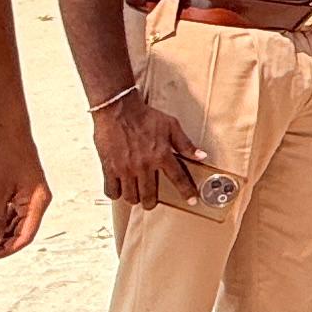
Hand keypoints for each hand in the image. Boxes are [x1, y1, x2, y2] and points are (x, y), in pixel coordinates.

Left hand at [0, 127, 49, 259]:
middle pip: (18, 234)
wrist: (9, 132)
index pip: (24, 236)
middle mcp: (37, 204)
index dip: (5, 250)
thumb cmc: (6, 157)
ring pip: (12, 227)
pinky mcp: (21, 196)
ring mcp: (29, 200)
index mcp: (37, 204)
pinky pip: (9, 217)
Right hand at [93, 89, 208, 208]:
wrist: (118, 108)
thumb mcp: (170, 125)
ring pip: (131, 196)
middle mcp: (144, 165)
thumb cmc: (145, 116)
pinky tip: (120, 189)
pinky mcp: (109, 167)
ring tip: (135, 194)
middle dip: (151, 202)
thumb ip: (185, 144)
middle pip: (149, 196)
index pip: (178, 179)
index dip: (187, 192)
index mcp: (161, 155)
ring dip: (135, 198)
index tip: (192, 201)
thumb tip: (201, 156)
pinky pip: (112, 190)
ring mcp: (125, 168)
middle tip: (151, 201)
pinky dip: (116, 193)